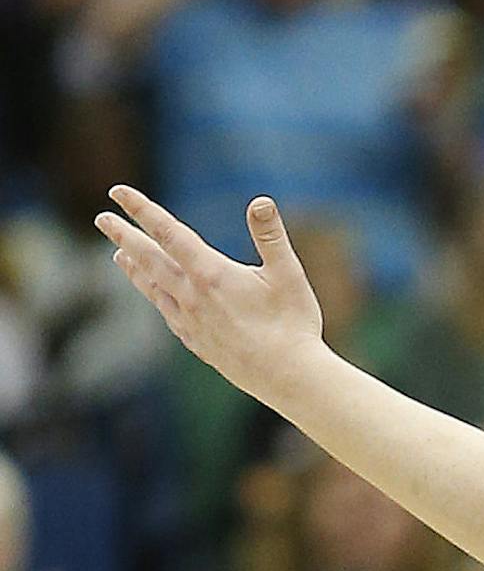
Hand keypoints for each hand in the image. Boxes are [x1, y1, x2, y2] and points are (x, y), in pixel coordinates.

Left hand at [96, 190, 323, 406]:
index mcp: (210, 274)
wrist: (289, 377)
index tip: (118, 192)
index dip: (142, 210)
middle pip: (149, 260)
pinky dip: (156, 301)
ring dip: (134, 270)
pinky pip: (169, 316)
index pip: (168, 233)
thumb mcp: (288, 275)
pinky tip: (156, 299)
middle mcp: (192, 296)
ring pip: (153, 289)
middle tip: (102, 219)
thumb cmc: (293, 325)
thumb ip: (270, 236)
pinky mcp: (199, 344)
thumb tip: (260, 201)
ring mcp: (192, 322)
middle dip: (124, 236)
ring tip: (119, 257)